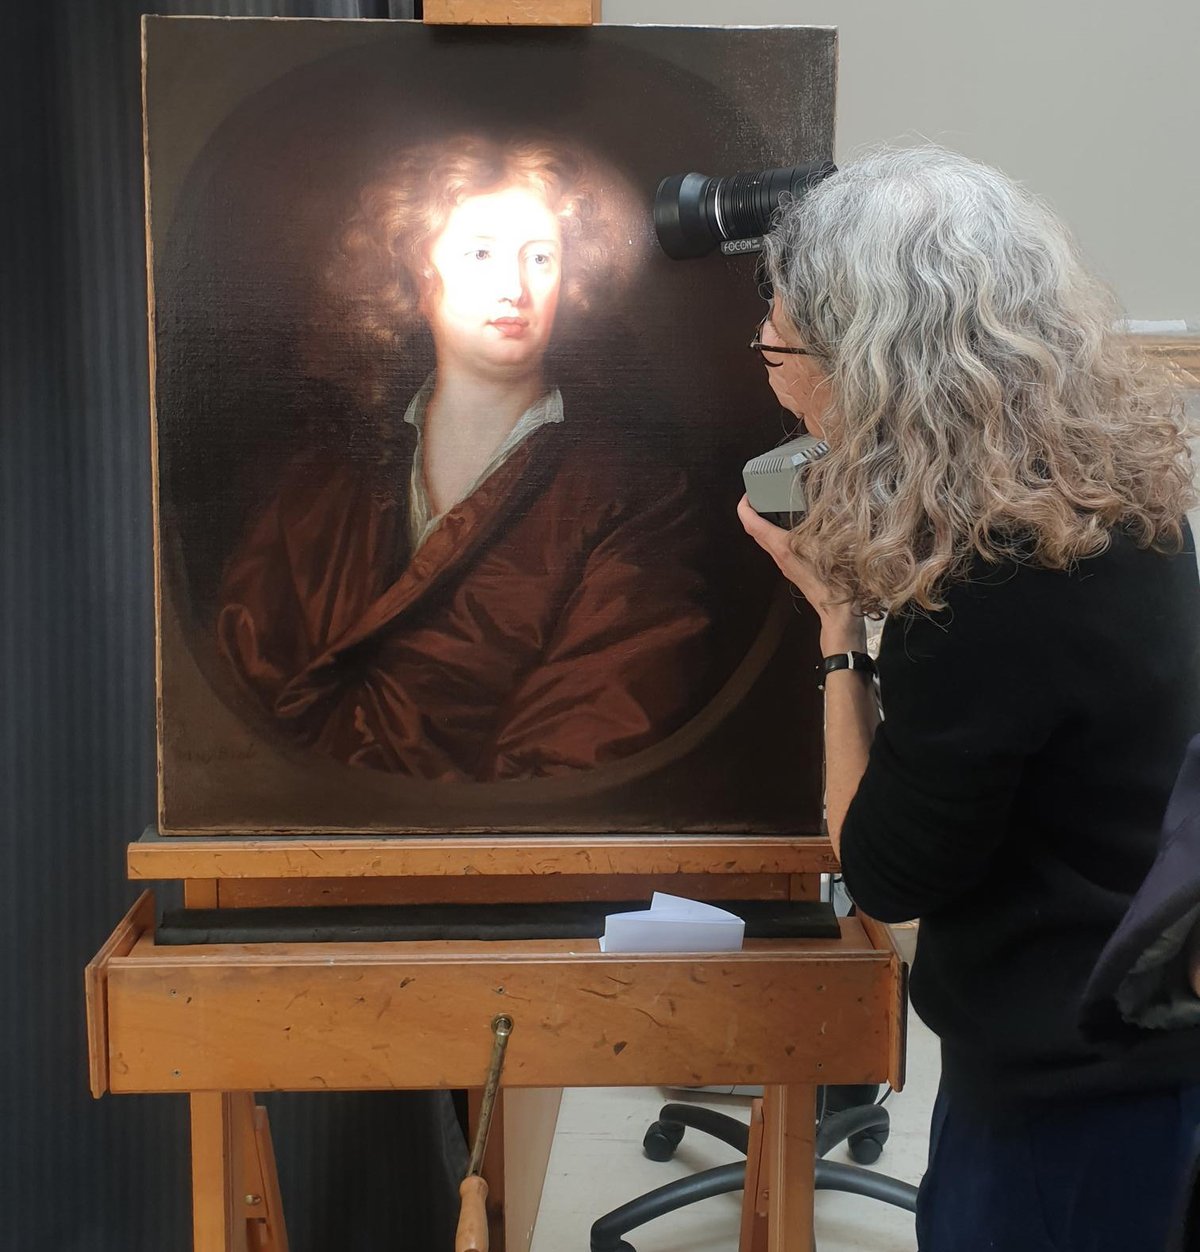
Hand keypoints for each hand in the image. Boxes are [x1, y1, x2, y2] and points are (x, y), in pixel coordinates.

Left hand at [737, 495, 864, 650]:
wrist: (838, 612)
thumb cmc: (835, 581)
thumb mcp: (830, 543)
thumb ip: (824, 521)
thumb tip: (824, 503)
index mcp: (783, 546)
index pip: (752, 523)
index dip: (744, 506)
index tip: (746, 494)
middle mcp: (779, 555)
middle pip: (754, 531)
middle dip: (752, 511)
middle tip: (759, 495)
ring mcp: (785, 564)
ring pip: (765, 540)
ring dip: (763, 523)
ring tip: (774, 506)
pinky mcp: (793, 569)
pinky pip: (777, 547)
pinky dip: (776, 533)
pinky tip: (792, 526)